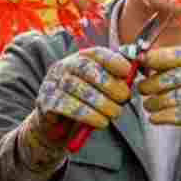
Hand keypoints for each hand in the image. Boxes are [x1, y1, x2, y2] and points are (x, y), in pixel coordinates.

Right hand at [17, 47, 132, 170]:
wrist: (56, 126)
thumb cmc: (84, 104)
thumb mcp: (100, 90)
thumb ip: (115, 81)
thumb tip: (134, 75)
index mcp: (80, 59)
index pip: (96, 53)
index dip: (113, 60)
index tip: (128, 70)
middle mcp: (64, 67)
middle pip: (87, 69)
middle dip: (109, 84)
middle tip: (124, 98)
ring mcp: (52, 83)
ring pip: (78, 89)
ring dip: (101, 103)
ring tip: (115, 114)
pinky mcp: (46, 102)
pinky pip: (68, 107)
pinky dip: (88, 115)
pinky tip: (100, 122)